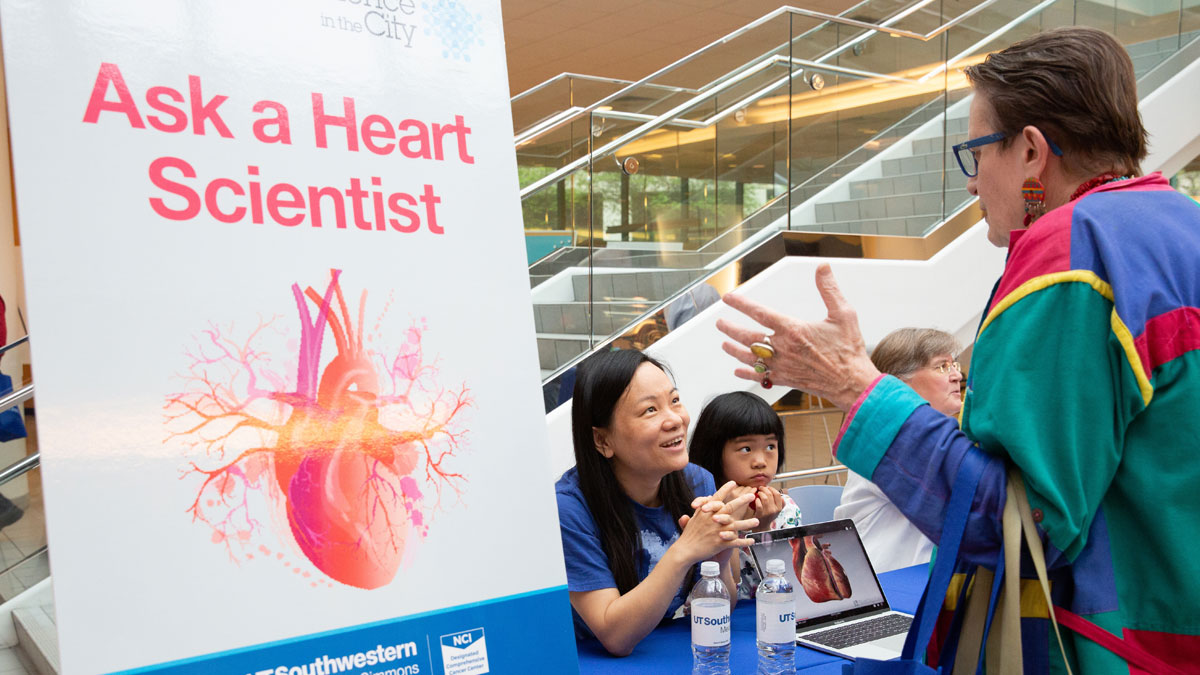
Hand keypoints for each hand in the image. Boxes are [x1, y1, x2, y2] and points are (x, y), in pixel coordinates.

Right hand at [674, 488, 757, 564]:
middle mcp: (713, 519)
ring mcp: (717, 531)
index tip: (733, 482)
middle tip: (752, 495)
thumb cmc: (688, 535)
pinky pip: (735, 542)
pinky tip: (752, 541)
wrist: (685, 550)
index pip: (717, 497)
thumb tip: (709, 497)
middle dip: (742, 500)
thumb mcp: (693, 519)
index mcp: (706, 512)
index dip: (725, 489)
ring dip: (747, 523)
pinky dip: (744, 542)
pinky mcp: (720, 543)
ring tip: (757, 521)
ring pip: (736, 525)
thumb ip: (701, 509)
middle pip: (730, 507)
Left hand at [716, 264, 879, 410]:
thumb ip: (829, 289)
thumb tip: (822, 268)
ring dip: (735, 350)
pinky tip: (737, 371)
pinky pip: (760, 377)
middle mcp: (783, 348)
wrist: (852, 382)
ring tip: (725, 344)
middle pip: (748, 337)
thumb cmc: (849, 349)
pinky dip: (746, 374)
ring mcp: (782, 366)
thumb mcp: (843, 314)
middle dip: (731, 329)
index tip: (729, 298)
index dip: (742, 304)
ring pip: (750, 358)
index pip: (760, 313)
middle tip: (720, 323)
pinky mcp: (785, 379)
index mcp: (793, 329)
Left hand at [750, 487, 783, 531]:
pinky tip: (755, 499)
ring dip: (760, 493)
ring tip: (758, 493)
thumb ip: (779, 502)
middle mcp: (775, 510)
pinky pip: (759, 504)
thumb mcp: (776, 510)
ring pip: (765, 498)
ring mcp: (768, 512)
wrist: (762, 527)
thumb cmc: (768, 516)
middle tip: (761, 488)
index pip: (778, 494)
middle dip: (764, 489)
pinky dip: (757, 500)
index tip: (768, 487)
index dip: (772, 489)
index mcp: (779, 508)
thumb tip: (778, 491)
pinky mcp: (760, 514)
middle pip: (770, 494)